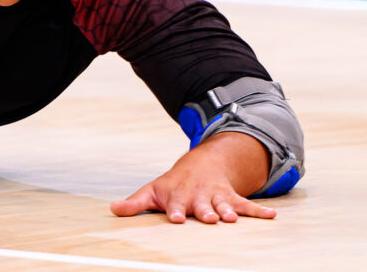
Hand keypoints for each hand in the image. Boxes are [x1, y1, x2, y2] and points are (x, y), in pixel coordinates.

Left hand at [110, 132, 275, 223]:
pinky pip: (247, 206)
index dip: (176, 211)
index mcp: (178, 196)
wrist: (200, 165)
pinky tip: (272, 217)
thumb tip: (112, 210)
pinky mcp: (232, 198)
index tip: (176, 219)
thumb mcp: (152, 191)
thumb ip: (134, 204)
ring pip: (224, 205)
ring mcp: (216, 197)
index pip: (175, 205)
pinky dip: (259, 212)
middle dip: (206, 212)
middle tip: (209, 218)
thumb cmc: (172, 185)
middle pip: (202, 205)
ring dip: (228, 211)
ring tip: (233, 219)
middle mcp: (198, 196)